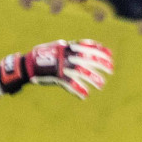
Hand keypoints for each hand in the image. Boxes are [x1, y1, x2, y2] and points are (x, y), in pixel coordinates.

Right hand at [0, 38, 114, 98]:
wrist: (30, 64)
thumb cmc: (45, 55)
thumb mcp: (59, 47)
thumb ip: (72, 48)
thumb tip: (85, 46)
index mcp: (69, 47)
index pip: (88, 47)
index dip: (101, 51)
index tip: (111, 55)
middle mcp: (68, 56)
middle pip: (89, 60)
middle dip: (102, 65)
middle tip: (111, 70)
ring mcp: (64, 67)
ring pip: (83, 73)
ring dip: (94, 79)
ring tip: (101, 85)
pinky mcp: (59, 78)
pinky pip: (71, 85)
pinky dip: (79, 90)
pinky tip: (85, 95)